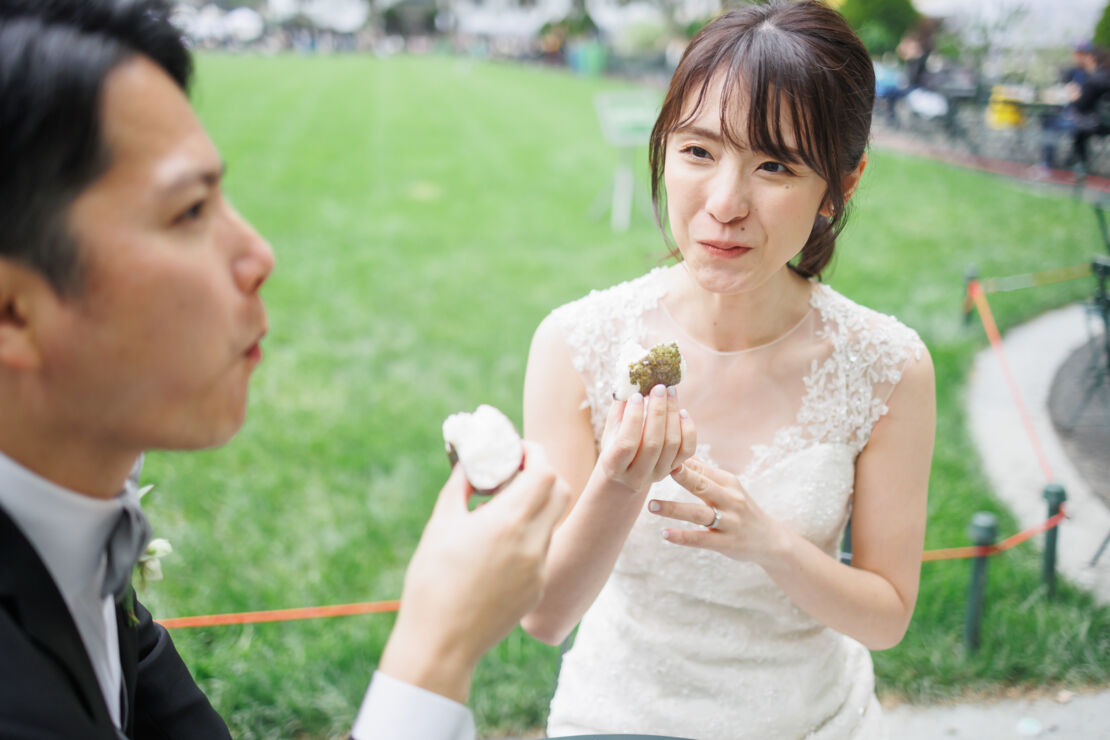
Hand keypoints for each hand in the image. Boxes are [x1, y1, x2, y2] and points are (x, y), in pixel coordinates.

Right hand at [379, 442, 569, 702]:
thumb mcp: (440, 525)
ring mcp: (539, 568)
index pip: (544, 471)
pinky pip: (542, 549)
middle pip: (560, 491)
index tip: (515, 450)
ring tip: (501, 510)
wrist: (441, 644)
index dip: (533, 454)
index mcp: (508, 522)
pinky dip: (529, 535)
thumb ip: (460, 487)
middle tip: (514, 473)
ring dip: (535, 506)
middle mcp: (532, 543)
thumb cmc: (432, 582)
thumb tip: (470, 463)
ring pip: (552, 521)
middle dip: (542, 474)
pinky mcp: (537, 589)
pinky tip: (499, 545)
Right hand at [597, 384, 695, 493]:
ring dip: (673, 414)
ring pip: (671, 444)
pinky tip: (682, 412)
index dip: (633, 418)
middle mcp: (637, 475)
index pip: (626, 444)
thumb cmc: (615, 445)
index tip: (638, 395)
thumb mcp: (611, 430)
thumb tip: (631, 380)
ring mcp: (658, 474)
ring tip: (670, 392)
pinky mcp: (674, 470)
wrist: (626, 474)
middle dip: (657, 412)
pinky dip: (687, 429)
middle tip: (659, 387)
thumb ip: (620, 408)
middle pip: (652, 444)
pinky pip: (687, 450)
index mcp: (614, 465)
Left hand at [649, 457, 788, 563]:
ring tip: (652, 505)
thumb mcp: (729, 488)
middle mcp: (730, 499)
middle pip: (703, 486)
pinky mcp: (725, 543)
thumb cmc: (741, 509)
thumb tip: (682, 453)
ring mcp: (729, 522)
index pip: (703, 468)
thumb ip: (706, 472)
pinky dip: (682, 537)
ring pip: (698, 514)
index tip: (660, 452)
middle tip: (660, 469)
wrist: (770, 540)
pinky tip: (664, 534)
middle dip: (684, 477)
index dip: (682, 461)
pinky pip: (701, 539)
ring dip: (674, 509)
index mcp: (728, 482)